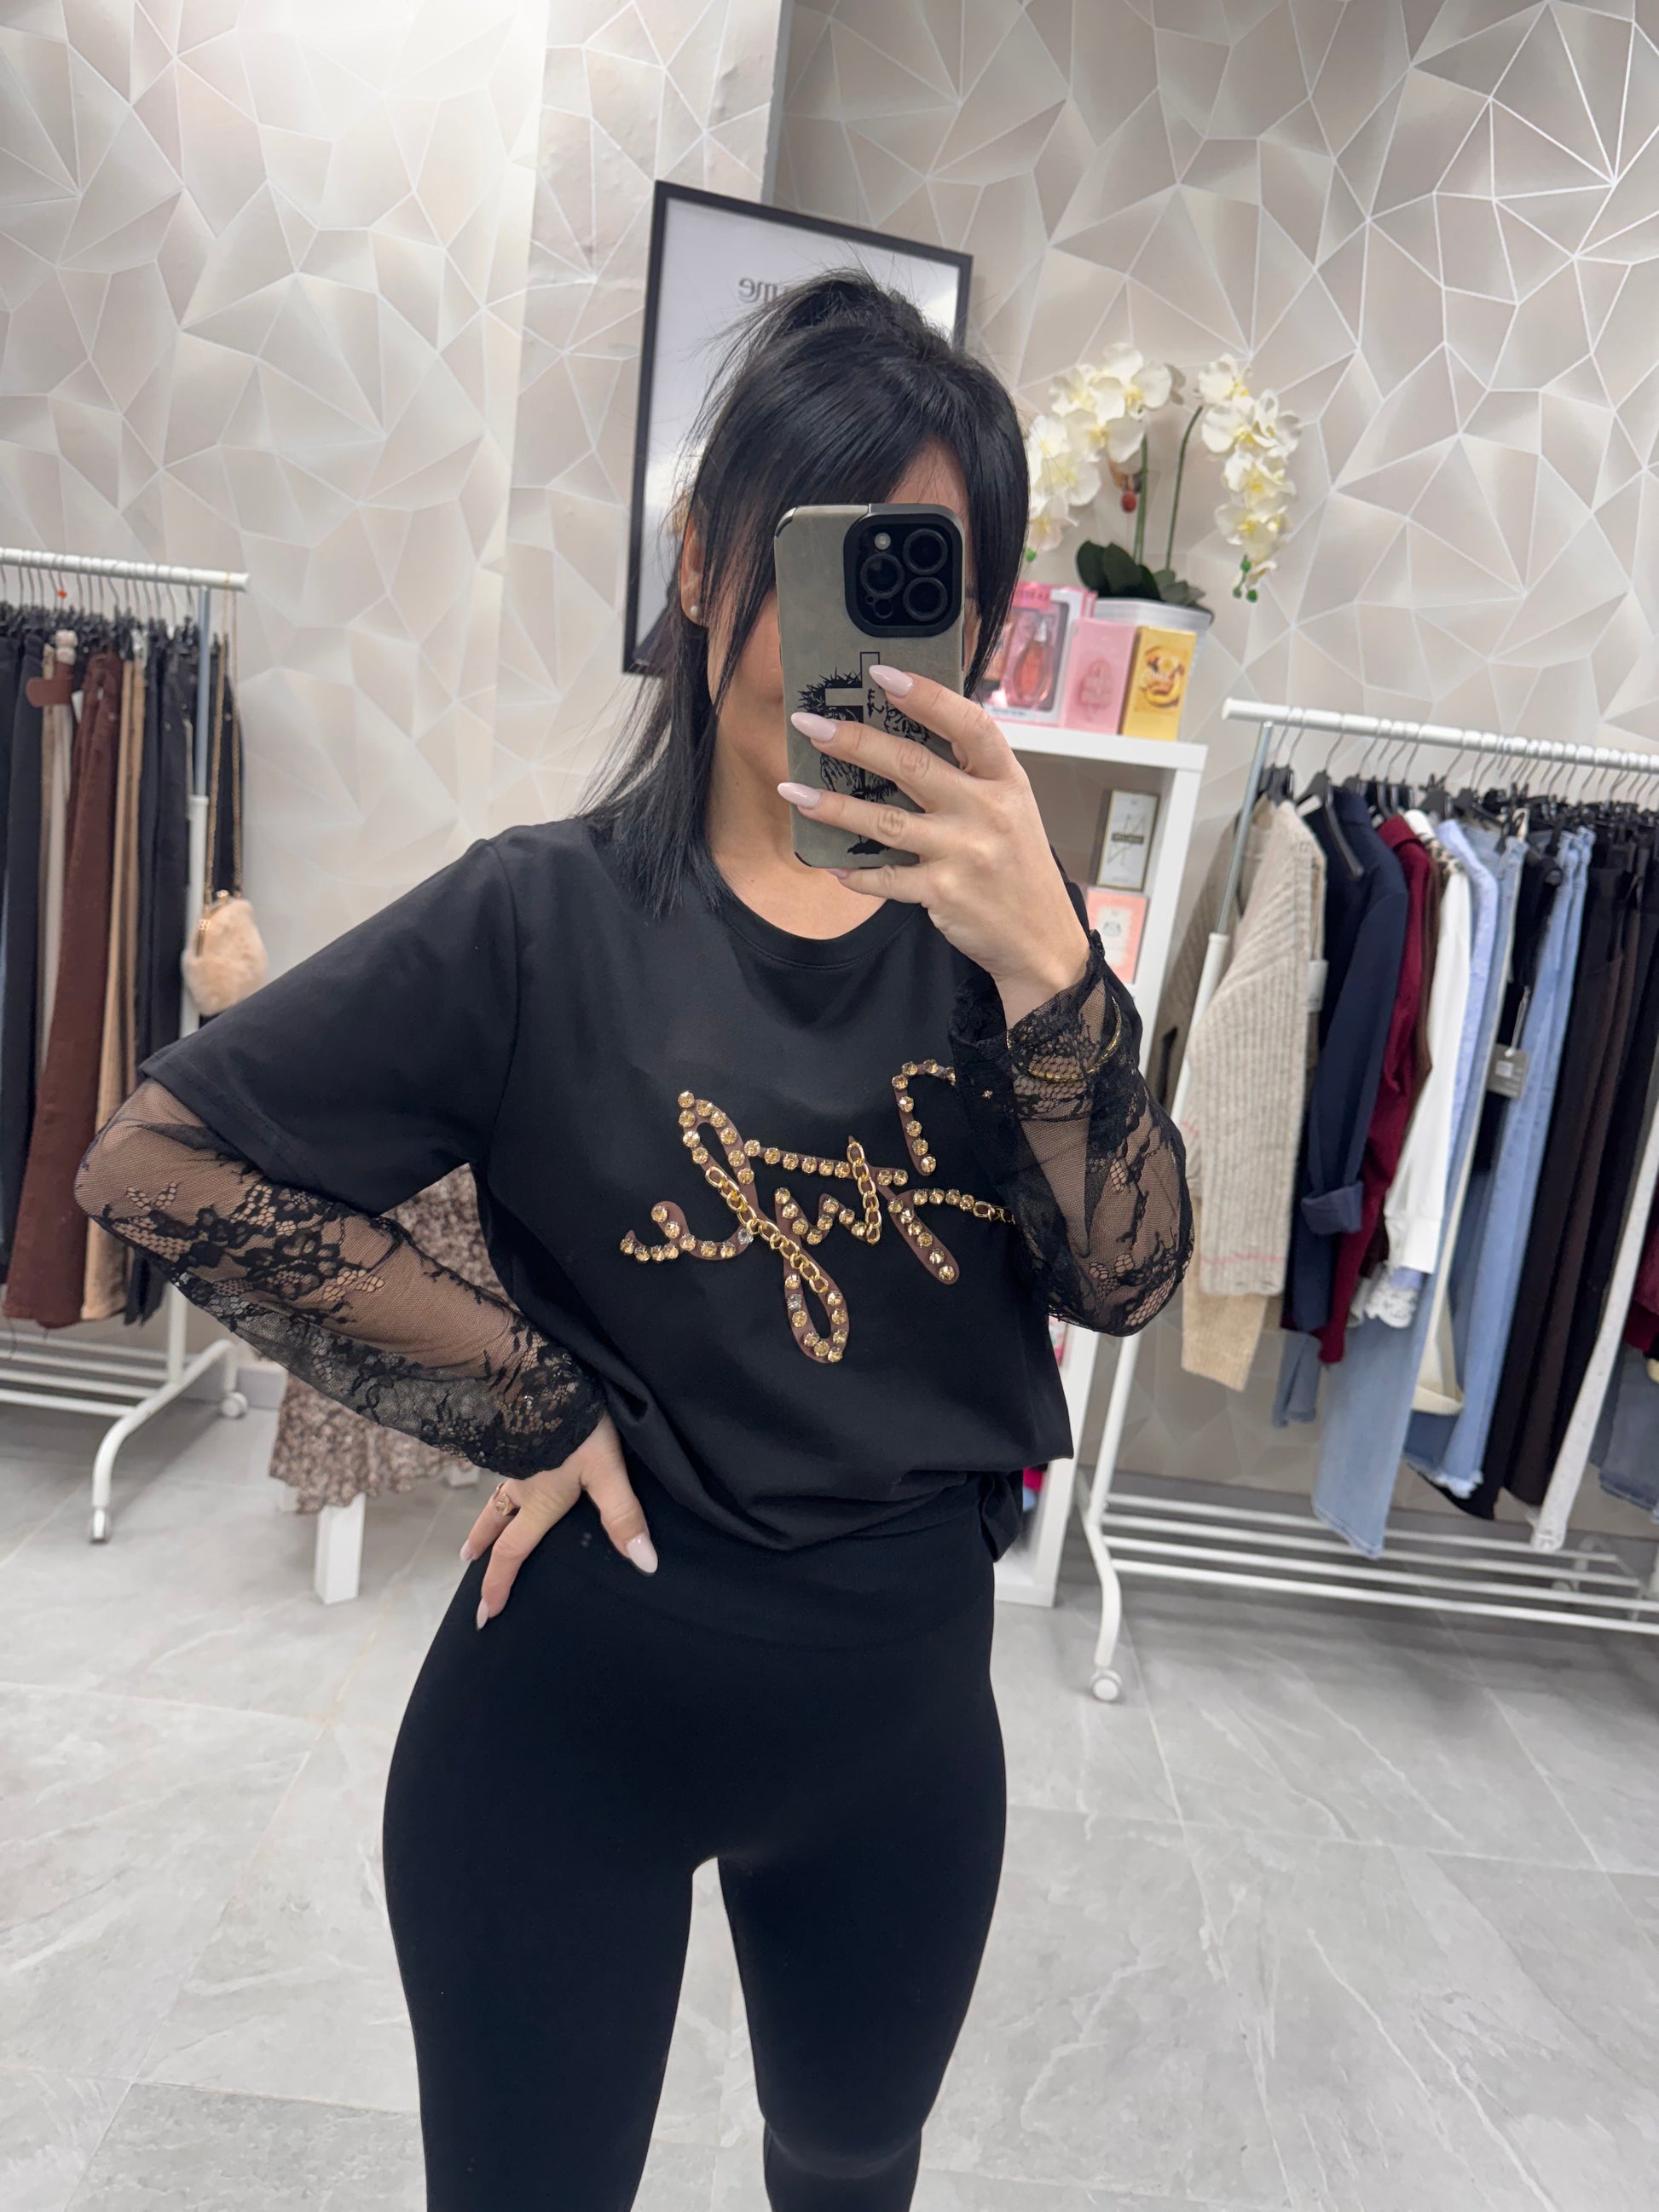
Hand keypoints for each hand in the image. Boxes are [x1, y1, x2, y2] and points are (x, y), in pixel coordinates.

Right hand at [460, 1412, 653, 1627]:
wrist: (547, 1375)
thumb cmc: (579, 1426)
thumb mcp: (607, 1471)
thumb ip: (623, 1515)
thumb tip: (644, 1564)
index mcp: (540, 1501)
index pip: (513, 1551)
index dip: (498, 1584)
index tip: (487, 1614)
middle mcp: (522, 1485)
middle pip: (495, 1526)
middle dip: (483, 1552)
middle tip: (468, 1568)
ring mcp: (517, 1460)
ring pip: (496, 1499)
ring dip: (486, 1522)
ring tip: (475, 1539)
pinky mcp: (520, 1436)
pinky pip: (504, 1475)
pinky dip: (499, 1492)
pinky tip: (507, 1481)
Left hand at [781, 665, 1089, 1026]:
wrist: (1042, 939)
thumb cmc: (1017, 864)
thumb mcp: (1012, 808)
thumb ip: (972, 774)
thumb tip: (910, 729)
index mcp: (1007, 780)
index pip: (968, 725)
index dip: (926, 696)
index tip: (882, 674)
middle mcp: (987, 811)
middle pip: (912, 766)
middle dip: (856, 742)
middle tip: (809, 725)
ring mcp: (965, 853)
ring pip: (886, 822)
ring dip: (833, 806)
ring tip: (794, 791)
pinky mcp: (945, 893)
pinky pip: (886, 879)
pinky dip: (855, 872)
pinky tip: (829, 862)